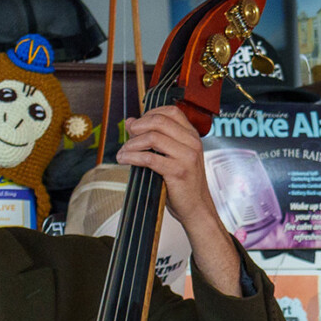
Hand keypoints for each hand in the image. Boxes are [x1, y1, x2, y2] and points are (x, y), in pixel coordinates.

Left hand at [123, 103, 245, 296]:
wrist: (197, 208)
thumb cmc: (183, 183)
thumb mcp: (172, 156)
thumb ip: (155, 138)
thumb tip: (130, 122)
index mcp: (192, 137)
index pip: (171, 112)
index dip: (150, 113)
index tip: (137, 124)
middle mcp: (192, 144)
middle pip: (159, 121)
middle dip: (137, 127)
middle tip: (127, 136)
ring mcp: (187, 157)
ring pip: (152, 138)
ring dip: (131, 144)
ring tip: (123, 152)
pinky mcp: (178, 172)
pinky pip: (149, 158)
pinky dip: (131, 157)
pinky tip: (124, 160)